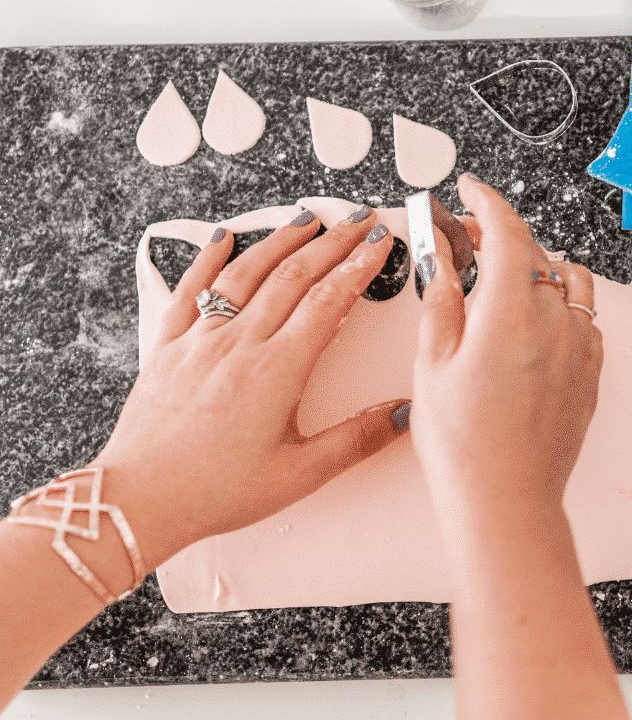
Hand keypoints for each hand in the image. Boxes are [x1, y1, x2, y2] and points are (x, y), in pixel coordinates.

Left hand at [92, 206, 409, 576]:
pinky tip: (222, 237)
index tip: (378, 244)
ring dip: (281, 240)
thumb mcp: (299, 475)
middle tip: (359, 220)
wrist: (140, 501)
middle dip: (333, 242)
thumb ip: (356, 440)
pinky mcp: (168, 347)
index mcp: (276, 370)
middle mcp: (239, 343)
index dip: (358, 266)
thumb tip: (403, 413)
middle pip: (293, 275)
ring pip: (246, 273)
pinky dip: (207, 258)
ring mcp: (200, 340)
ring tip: (307, 218)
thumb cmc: (216, 491)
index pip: (328, 301)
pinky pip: (190, 289)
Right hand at [410, 175, 602, 528]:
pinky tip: (531, 323)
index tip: (471, 189)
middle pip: (534, 253)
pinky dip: (560, 303)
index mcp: (511, 313)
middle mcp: (556, 321)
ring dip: (534, 268)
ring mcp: (580, 347)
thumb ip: (442, 300)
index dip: (488, 202)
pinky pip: (584, 316)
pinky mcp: (592, 372)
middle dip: (500, 237)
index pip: (508, 233)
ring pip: (567, 280)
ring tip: (500, 283)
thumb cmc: (461, 443)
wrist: (505, 501)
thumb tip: (442, 254)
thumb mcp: (433, 364)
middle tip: (464, 243)